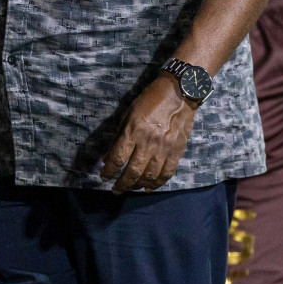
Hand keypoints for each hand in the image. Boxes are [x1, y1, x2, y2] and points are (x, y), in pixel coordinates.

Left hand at [101, 75, 196, 194]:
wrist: (179, 93)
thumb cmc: (150, 100)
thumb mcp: (128, 114)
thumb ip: (118, 136)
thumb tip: (107, 157)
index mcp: (134, 131)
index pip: (118, 158)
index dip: (109, 171)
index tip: (103, 176)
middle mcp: (148, 142)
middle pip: (133, 171)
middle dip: (122, 184)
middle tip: (116, 190)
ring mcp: (164, 149)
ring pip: (149, 176)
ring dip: (137, 186)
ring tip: (130, 189)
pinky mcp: (177, 151)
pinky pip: (166, 173)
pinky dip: (157, 184)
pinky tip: (149, 188)